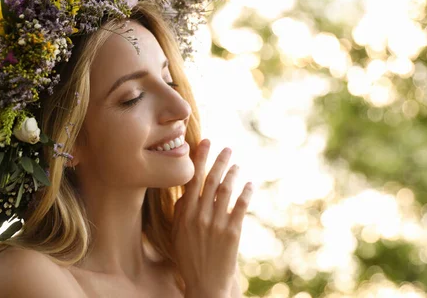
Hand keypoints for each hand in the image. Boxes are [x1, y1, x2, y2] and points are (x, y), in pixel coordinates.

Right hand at [172, 139, 253, 295]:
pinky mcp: (232, 233)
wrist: (205, 285)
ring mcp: (216, 224)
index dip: (199, 159)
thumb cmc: (189, 259)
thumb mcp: (177, 235)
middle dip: (219, 161)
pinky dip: (246, 192)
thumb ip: (180, 213)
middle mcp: (199, 216)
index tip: (204, 143)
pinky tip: (250, 183)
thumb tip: (185, 193)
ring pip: (225, 190)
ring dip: (232, 173)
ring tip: (237, 164)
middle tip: (226, 148)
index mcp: (184, 214)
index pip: (191, 180)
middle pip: (210, 180)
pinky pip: (240, 206)